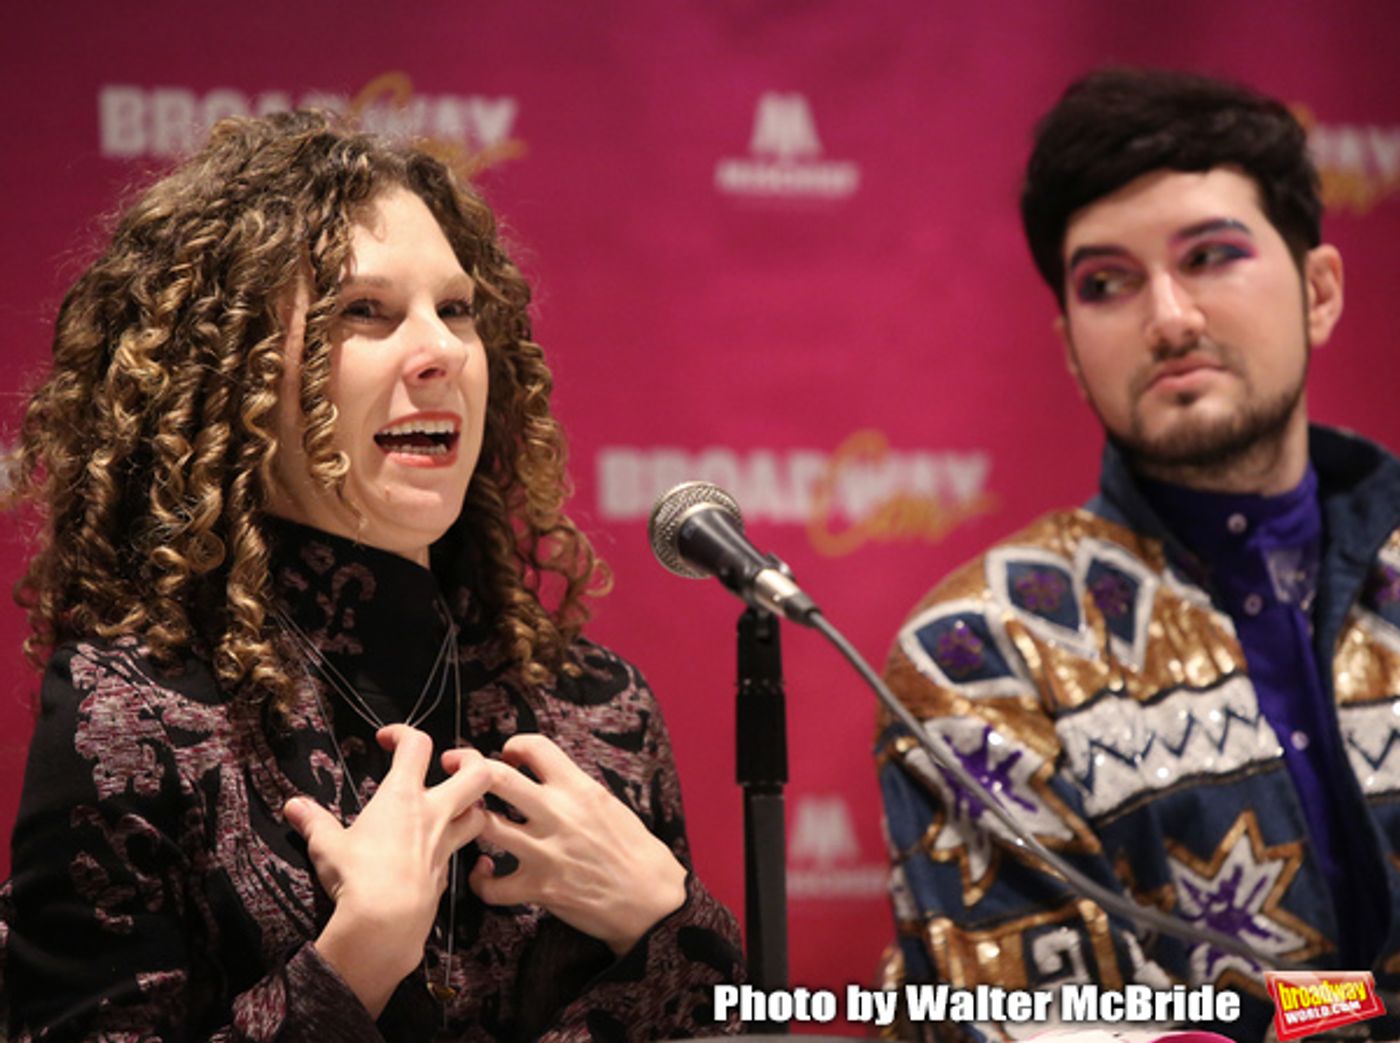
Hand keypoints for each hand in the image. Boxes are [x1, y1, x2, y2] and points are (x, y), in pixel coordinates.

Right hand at [284, 724, 491, 1016]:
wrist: (385, 924)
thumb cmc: (357, 876)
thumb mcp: (327, 846)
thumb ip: (314, 822)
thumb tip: (293, 806)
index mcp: (402, 797)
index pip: (417, 745)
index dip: (404, 733)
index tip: (387, 739)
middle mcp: (433, 815)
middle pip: (479, 774)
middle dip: (471, 761)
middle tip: (450, 765)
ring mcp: (445, 845)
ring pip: (480, 815)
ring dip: (473, 806)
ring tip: (453, 807)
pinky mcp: (448, 874)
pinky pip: (462, 852)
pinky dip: (455, 847)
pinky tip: (436, 853)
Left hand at [443, 733, 686, 955]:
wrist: (651, 899)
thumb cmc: (635, 850)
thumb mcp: (608, 804)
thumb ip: (573, 789)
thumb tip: (542, 777)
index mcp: (579, 788)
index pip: (534, 746)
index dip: (513, 745)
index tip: (507, 754)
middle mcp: (558, 814)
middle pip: (495, 777)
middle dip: (466, 764)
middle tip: (455, 763)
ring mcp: (544, 852)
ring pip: (484, 825)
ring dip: (468, 819)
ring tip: (466, 819)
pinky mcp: (538, 889)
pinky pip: (490, 885)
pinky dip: (480, 879)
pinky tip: (484, 871)